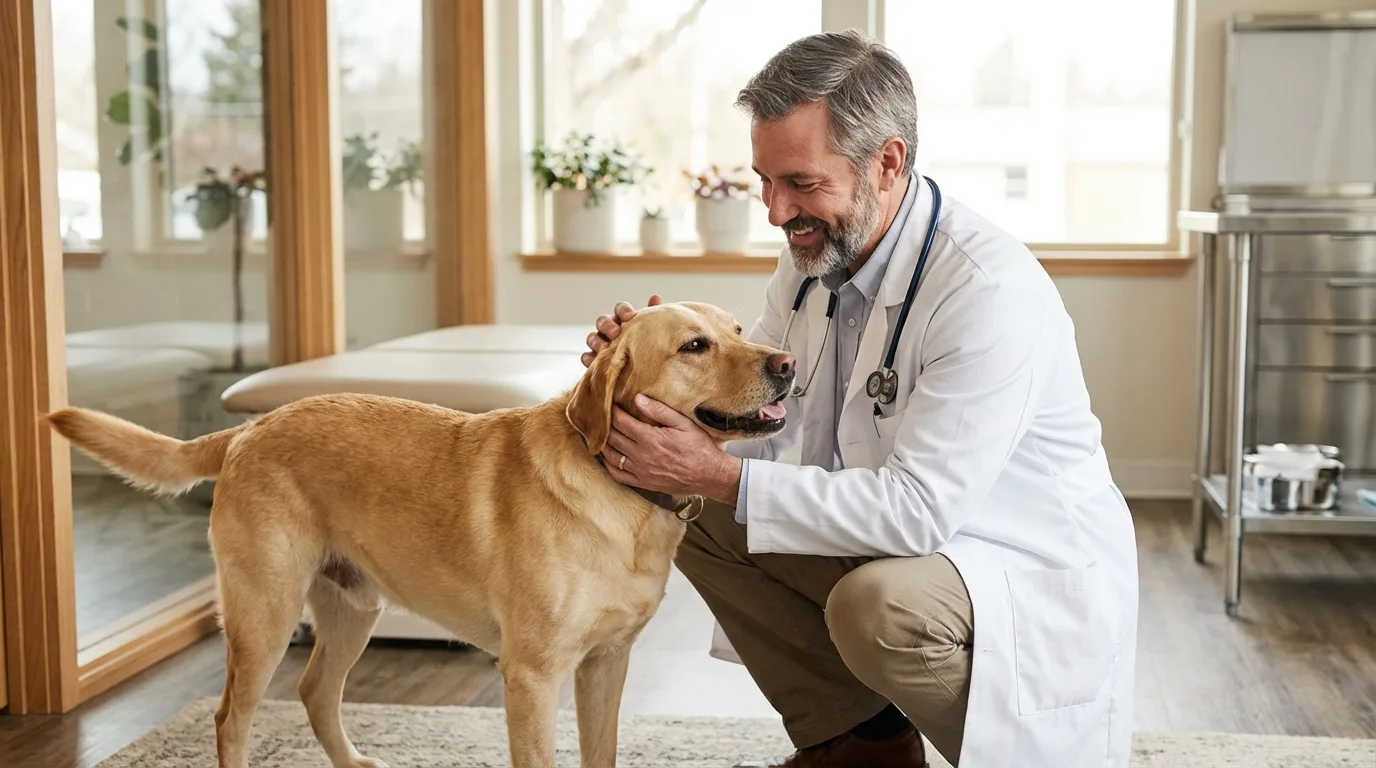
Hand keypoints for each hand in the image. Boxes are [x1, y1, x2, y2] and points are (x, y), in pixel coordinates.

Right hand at [582, 294, 663, 367]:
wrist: (644, 368)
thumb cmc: (648, 343)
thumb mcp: (652, 329)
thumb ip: (653, 314)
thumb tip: (655, 297)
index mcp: (623, 319)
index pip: (620, 308)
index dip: (623, 310)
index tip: (630, 316)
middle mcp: (609, 329)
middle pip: (602, 321)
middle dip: (608, 326)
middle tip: (616, 333)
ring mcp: (599, 344)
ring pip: (592, 338)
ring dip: (597, 342)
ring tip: (606, 349)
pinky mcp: (594, 360)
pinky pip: (586, 357)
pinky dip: (590, 358)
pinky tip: (596, 362)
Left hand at [600, 394, 741, 504]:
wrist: (710, 475)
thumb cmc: (699, 447)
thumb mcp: (683, 423)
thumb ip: (659, 411)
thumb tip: (637, 399)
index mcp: (650, 438)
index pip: (621, 422)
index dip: (612, 411)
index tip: (608, 403)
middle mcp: (641, 456)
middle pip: (613, 438)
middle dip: (605, 426)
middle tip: (600, 417)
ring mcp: (641, 471)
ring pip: (611, 457)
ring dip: (603, 445)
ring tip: (600, 435)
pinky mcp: (644, 483)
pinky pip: (619, 475)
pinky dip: (609, 466)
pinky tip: (608, 458)